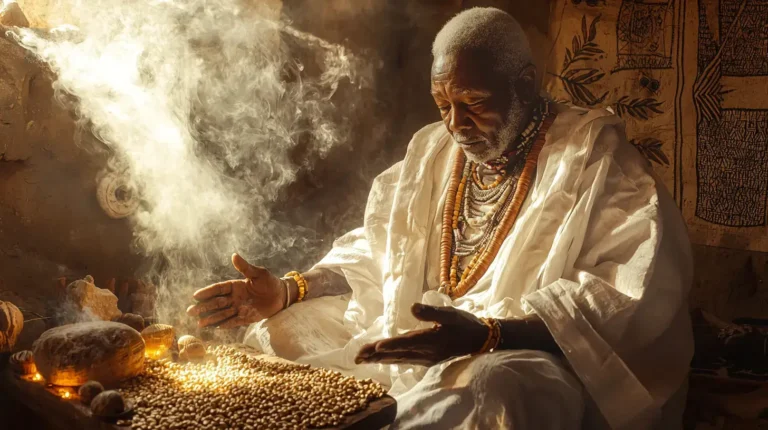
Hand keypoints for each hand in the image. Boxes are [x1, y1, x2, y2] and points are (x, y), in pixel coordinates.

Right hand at [186, 253, 285, 328]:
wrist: (282, 295)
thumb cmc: (270, 281)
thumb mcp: (258, 273)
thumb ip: (245, 267)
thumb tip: (234, 255)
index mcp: (235, 286)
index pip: (218, 289)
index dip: (207, 292)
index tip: (195, 296)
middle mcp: (234, 298)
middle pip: (216, 303)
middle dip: (203, 307)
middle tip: (190, 311)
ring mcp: (239, 308)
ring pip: (222, 314)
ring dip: (211, 318)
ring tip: (199, 323)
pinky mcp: (246, 318)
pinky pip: (234, 322)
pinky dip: (225, 324)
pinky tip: (215, 328)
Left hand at [354, 303, 488, 366]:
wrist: (480, 340)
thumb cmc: (465, 324)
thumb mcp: (450, 314)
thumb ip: (431, 312)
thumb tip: (412, 307)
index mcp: (431, 340)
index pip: (405, 342)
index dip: (389, 345)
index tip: (373, 347)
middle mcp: (426, 353)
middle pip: (396, 354)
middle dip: (375, 356)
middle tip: (356, 357)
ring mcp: (426, 359)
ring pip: (398, 360)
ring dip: (379, 360)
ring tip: (362, 360)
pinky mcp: (428, 361)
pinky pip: (405, 362)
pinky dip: (391, 361)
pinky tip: (383, 360)